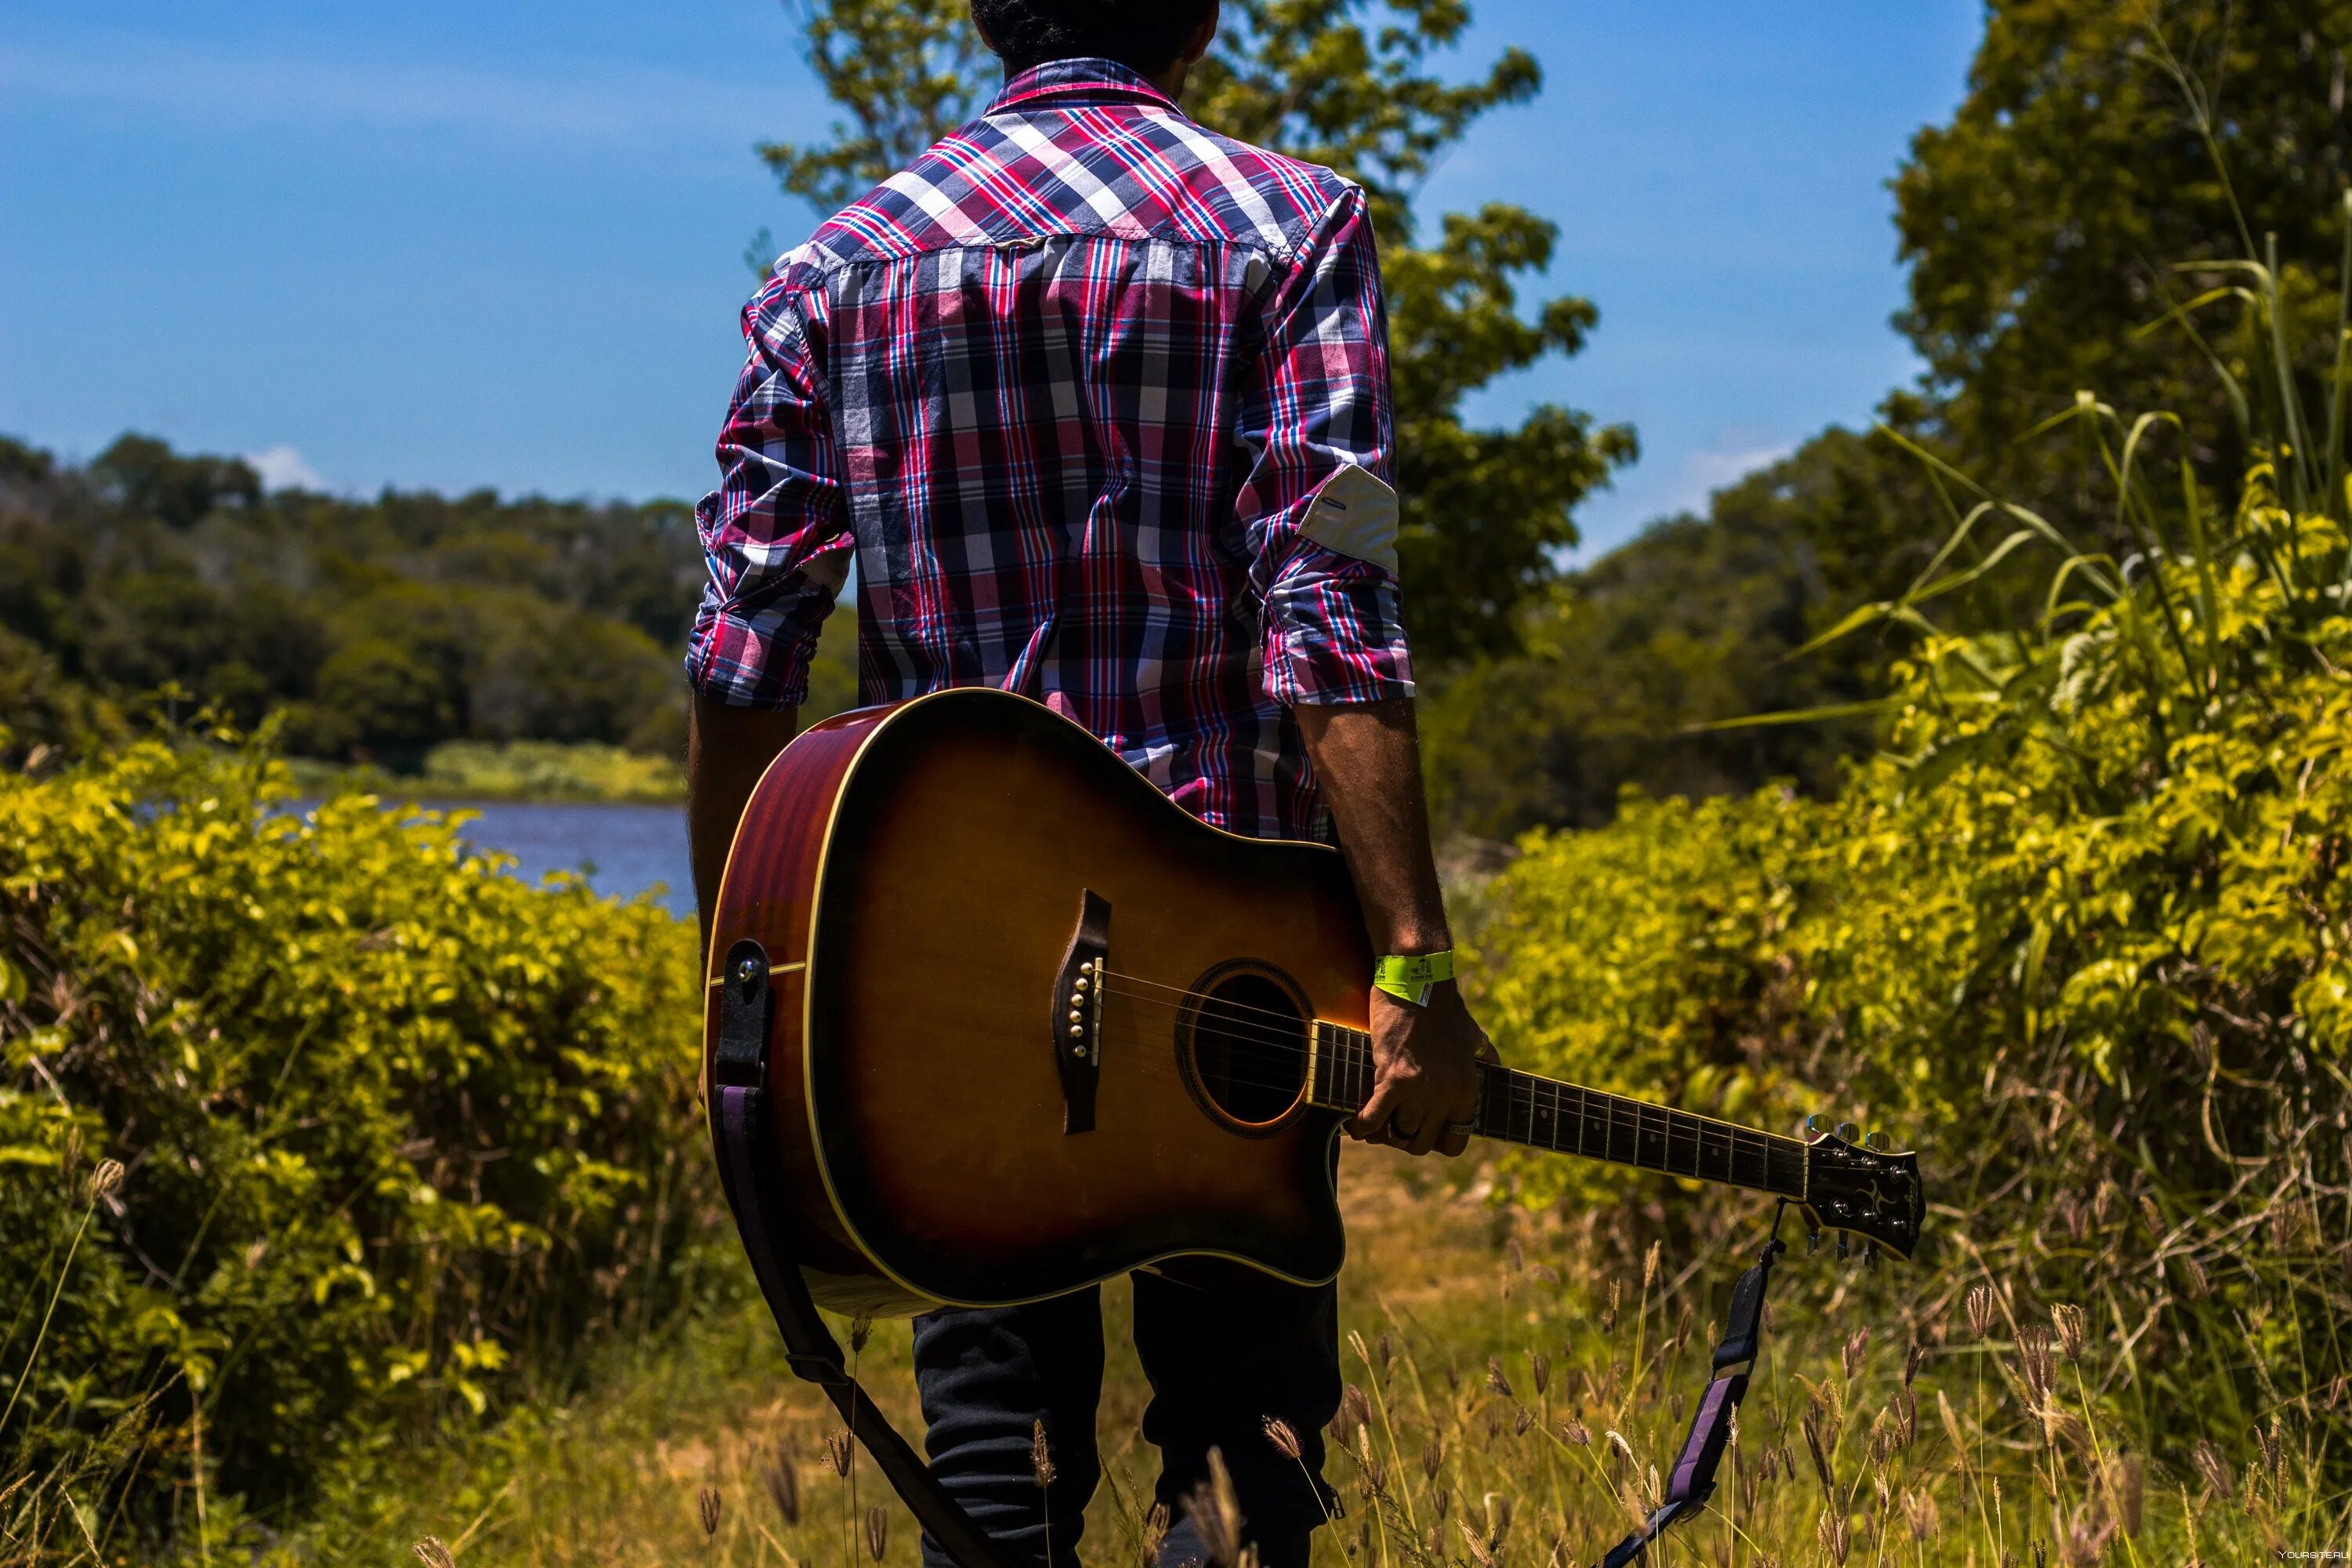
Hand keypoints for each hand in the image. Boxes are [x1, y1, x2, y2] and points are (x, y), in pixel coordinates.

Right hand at [1348, 983, 1495, 1156]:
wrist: (1420, 980)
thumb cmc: (1444, 1006)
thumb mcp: (1473, 1034)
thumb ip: (1485, 1054)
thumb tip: (1494, 1062)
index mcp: (1467, 1089)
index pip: (1455, 1141)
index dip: (1435, 1142)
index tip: (1421, 1132)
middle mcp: (1446, 1095)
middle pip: (1421, 1143)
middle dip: (1404, 1140)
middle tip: (1391, 1127)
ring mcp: (1420, 1090)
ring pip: (1397, 1134)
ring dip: (1382, 1133)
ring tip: (1372, 1125)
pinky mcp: (1393, 1079)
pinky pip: (1374, 1118)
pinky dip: (1361, 1126)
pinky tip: (1355, 1125)